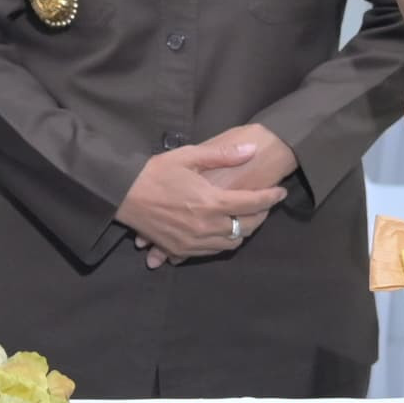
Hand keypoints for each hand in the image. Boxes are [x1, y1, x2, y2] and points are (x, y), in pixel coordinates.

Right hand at [119, 130, 290, 262]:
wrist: (123, 194)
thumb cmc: (156, 172)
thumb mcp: (189, 156)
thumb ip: (223, 155)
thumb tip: (252, 150)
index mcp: (211, 202)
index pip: (252, 204)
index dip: (270, 198)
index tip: (280, 192)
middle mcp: (206, 226)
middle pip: (247, 227)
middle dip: (261, 216)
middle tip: (265, 205)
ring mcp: (193, 242)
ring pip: (232, 243)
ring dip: (244, 231)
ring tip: (247, 218)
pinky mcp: (180, 251)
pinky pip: (211, 252)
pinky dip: (223, 243)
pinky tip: (224, 232)